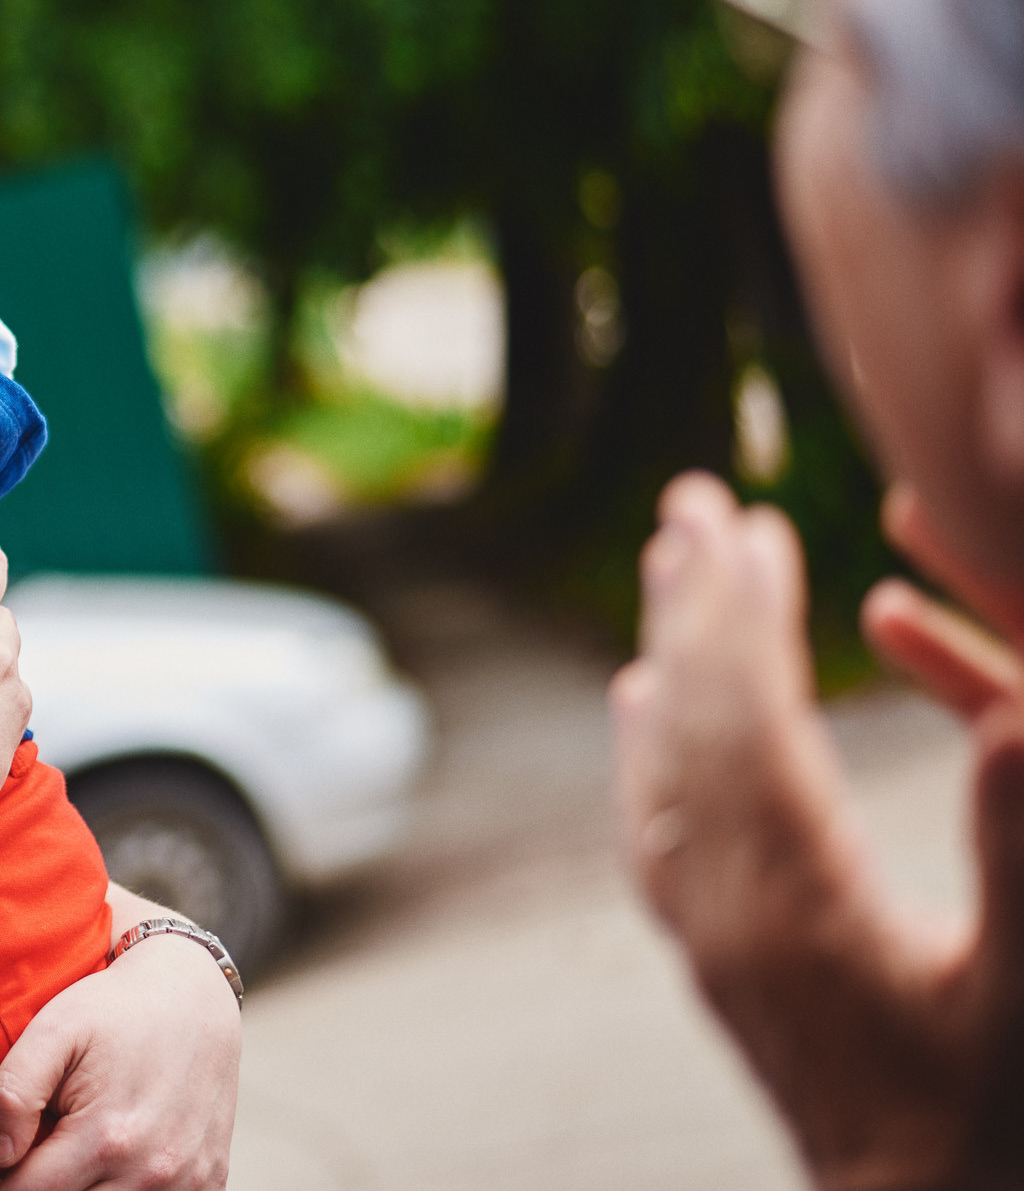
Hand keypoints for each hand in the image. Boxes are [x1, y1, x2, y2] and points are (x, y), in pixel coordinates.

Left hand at [0, 888, 239, 1189]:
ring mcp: (186, 1183)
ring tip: (64, 1153)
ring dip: (79, 1190)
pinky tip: (107, 1162)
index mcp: (106, 1138)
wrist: (193, 997)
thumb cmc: (114, 1011)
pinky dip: (123, 1190)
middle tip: (26, 1156)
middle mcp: (150, 1172)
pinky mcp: (208, 1183)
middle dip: (38, 1186)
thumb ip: (14, 1093)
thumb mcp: (54, 1030)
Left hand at [611, 471, 1023, 1187]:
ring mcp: (707, 936)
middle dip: (692, 603)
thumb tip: (1015, 720)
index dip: (748, 614)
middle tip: (688, 498)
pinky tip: (638, 703)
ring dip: (670, 654)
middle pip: (690, 722)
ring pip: (663, 764)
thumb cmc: (996, 1127)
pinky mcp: (714, 963)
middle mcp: (723, 907)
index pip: (749, 722)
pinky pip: (655, 824)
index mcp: (796, 903)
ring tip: (668, 566)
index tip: (748, 519)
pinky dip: (648, 743)